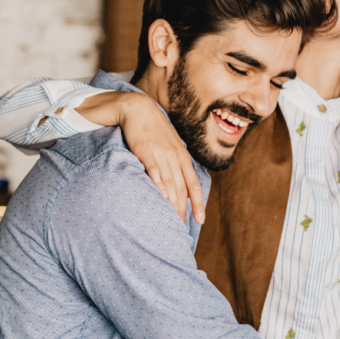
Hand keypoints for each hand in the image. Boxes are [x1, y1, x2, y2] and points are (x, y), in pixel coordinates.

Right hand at [77, 92, 205, 224]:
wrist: (139, 110)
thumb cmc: (153, 129)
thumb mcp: (170, 145)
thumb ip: (175, 161)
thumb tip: (177, 179)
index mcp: (183, 157)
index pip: (194, 185)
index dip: (198, 203)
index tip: (200, 220)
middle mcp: (176, 158)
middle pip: (183, 189)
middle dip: (183, 211)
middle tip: (182, 229)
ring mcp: (163, 156)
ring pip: (171, 185)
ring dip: (173, 206)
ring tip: (172, 222)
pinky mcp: (148, 154)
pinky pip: (156, 174)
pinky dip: (160, 189)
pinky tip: (161, 201)